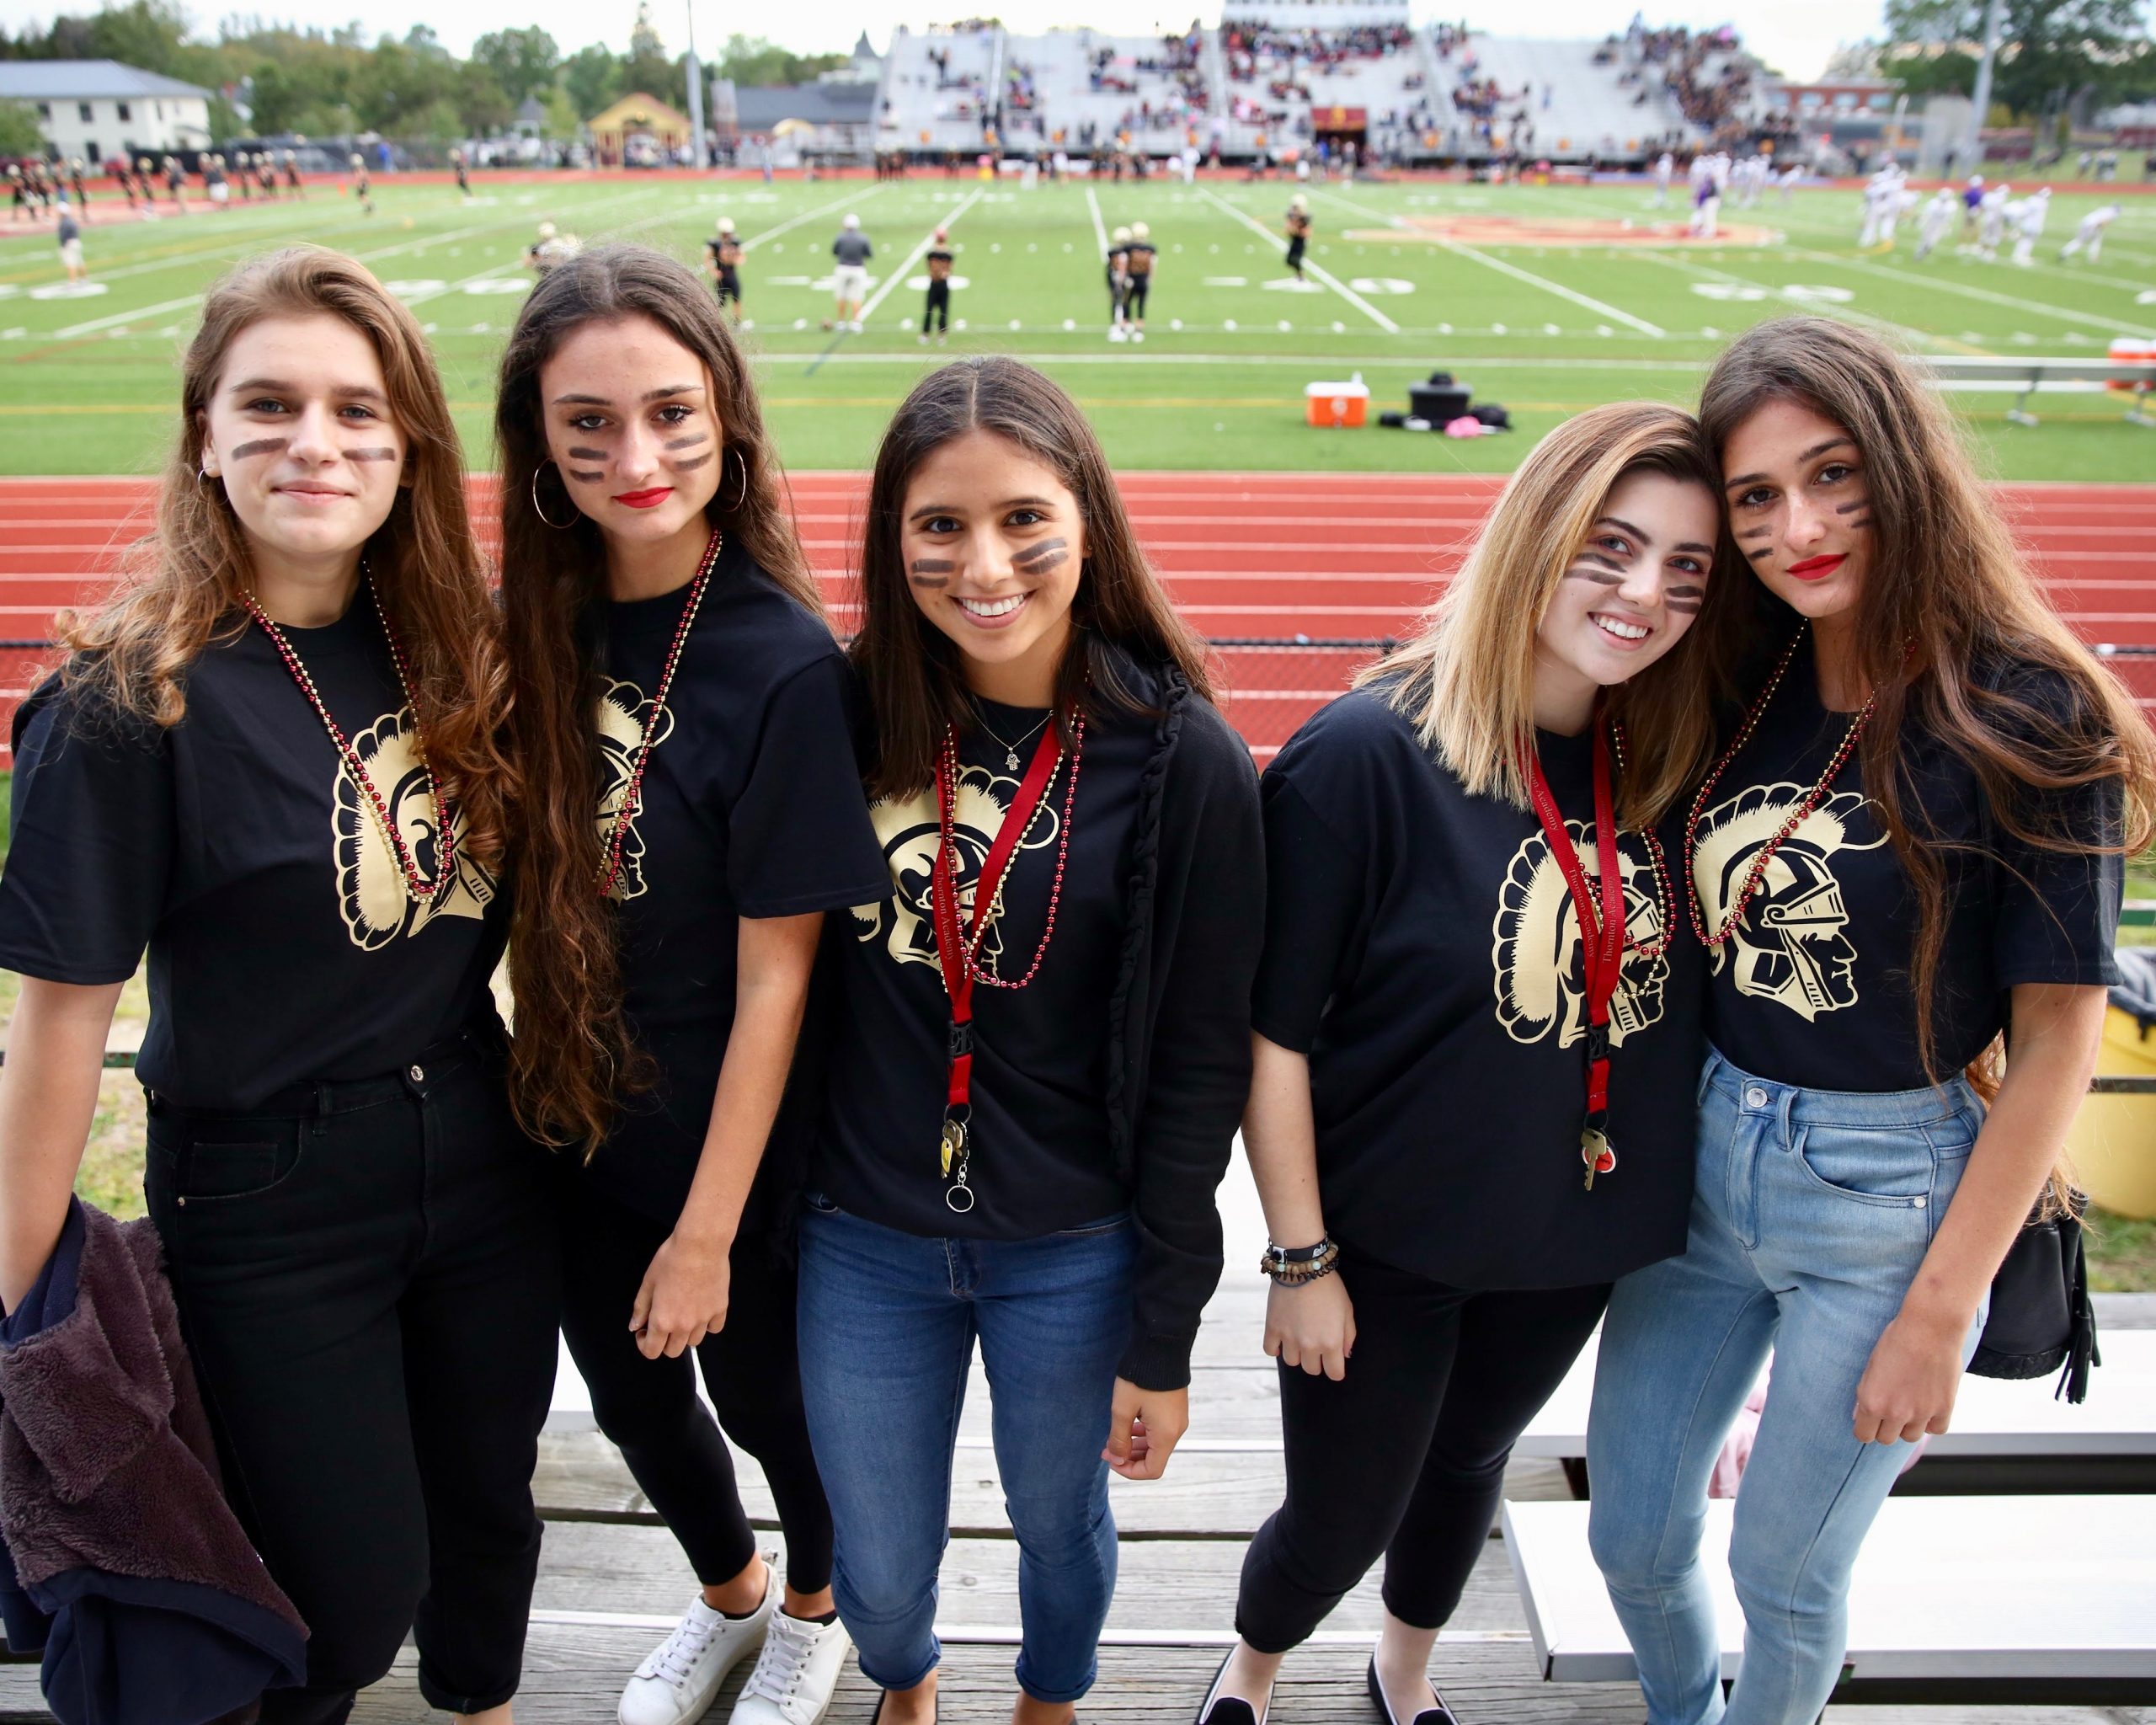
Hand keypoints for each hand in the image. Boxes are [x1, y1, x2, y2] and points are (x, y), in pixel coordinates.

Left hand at [629, 1231, 730, 1360]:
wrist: (700, 1245)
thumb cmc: (672, 1259)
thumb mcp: (648, 1282)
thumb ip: (641, 1308)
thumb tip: (635, 1326)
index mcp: (662, 1320)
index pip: (652, 1352)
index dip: (644, 1345)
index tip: (644, 1332)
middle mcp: (683, 1325)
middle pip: (673, 1351)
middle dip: (664, 1342)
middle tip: (663, 1323)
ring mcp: (704, 1319)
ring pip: (694, 1342)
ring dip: (686, 1334)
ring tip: (683, 1314)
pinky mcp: (720, 1309)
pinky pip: (714, 1328)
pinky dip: (707, 1325)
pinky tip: (701, 1310)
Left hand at [1102, 1379, 1188, 1480]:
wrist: (1161, 1345)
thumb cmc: (1141, 1378)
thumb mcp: (1122, 1409)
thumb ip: (1119, 1438)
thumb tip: (1117, 1459)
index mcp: (1166, 1435)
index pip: (1151, 1470)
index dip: (1129, 1471)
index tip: (1111, 1459)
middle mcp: (1176, 1430)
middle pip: (1154, 1458)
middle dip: (1129, 1458)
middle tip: (1106, 1449)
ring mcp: (1177, 1418)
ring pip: (1156, 1444)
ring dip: (1135, 1445)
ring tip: (1114, 1436)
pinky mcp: (1175, 1408)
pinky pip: (1160, 1430)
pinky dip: (1144, 1433)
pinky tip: (1129, 1424)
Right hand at [1263, 1273, 1354, 1379]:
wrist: (1304, 1267)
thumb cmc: (1330, 1288)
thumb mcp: (1348, 1310)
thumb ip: (1349, 1336)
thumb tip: (1345, 1355)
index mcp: (1331, 1343)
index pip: (1335, 1374)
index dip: (1336, 1370)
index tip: (1334, 1363)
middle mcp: (1310, 1345)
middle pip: (1312, 1369)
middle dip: (1317, 1361)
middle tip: (1317, 1345)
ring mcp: (1289, 1338)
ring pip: (1292, 1362)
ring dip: (1297, 1354)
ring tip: (1299, 1338)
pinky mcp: (1273, 1328)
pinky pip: (1270, 1350)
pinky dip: (1276, 1348)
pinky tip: (1282, 1339)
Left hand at [1852, 1308, 1968, 1443]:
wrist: (1928, 1329)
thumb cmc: (1896, 1341)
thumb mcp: (1870, 1367)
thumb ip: (1865, 1395)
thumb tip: (1860, 1416)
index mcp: (1871, 1402)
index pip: (1863, 1436)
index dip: (1866, 1430)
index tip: (1870, 1423)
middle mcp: (1895, 1412)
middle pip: (1886, 1439)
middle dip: (1885, 1428)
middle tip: (1889, 1412)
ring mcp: (1921, 1413)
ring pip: (1910, 1438)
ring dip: (1908, 1426)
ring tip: (1909, 1407)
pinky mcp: (1943, 1409)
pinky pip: (1936, 1430)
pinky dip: (1932, 1422)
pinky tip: (1928, 1407)